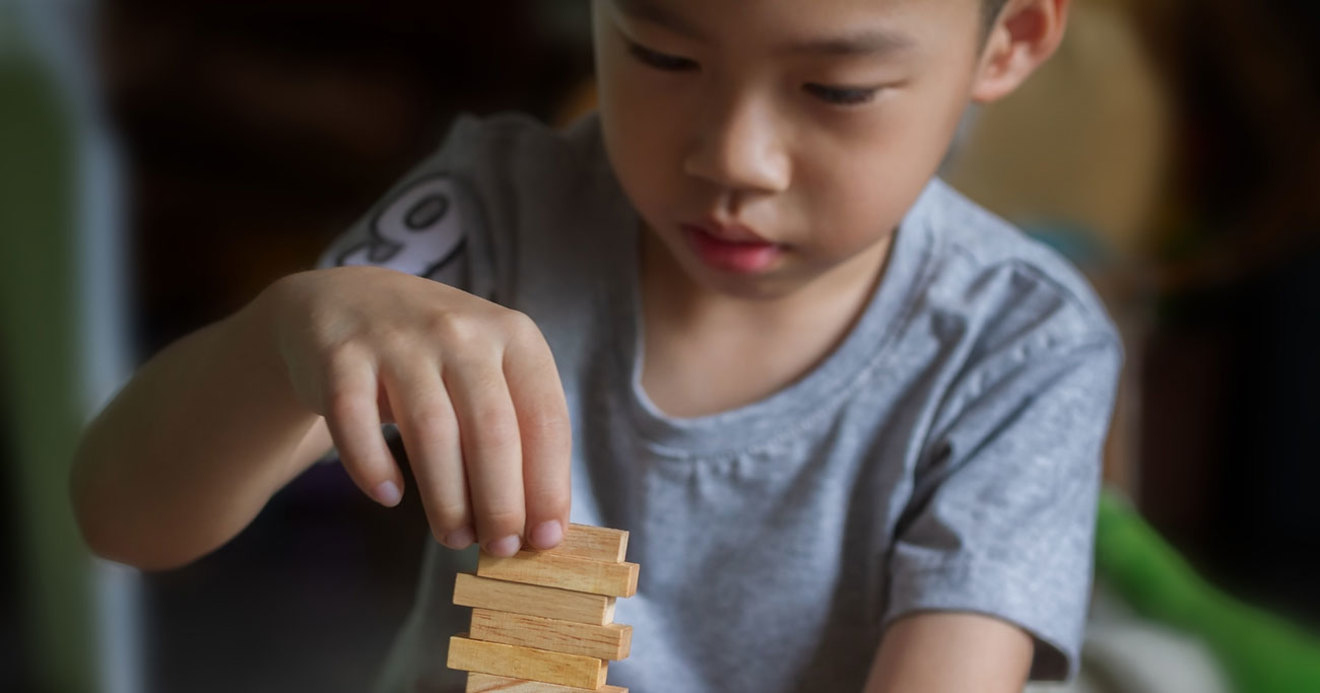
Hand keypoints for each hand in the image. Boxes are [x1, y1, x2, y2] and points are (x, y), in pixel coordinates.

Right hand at [263, 266, 570, 555]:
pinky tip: (389, 496)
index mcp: (513, 336)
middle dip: (500, 503)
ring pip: (431, 433)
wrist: (347, 302)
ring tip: (454, 537)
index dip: (548, 485)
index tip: (546, 538)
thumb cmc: (437, 356)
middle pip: (492, 431)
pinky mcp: (340, 356)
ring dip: (446, 499)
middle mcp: (460, 331)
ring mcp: (398, 340)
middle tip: (499, 549)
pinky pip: (357, 424)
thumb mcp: (490, 373)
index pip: (546, 419)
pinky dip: (373, 468)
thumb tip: (541, 523)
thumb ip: (518, 433)